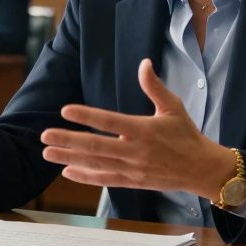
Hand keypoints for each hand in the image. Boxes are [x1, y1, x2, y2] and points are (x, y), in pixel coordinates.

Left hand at [40, 58, 235, 198]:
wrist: (201, 169)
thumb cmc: (186, 134)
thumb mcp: (174, 107)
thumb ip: (154, 87)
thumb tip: (144, 63)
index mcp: (144, 130)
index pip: (110, 122)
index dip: (87, 116)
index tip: (65, 110)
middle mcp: (135, 151)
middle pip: (95, 146)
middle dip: (67, 141)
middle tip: (44, 136)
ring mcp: (132, 169)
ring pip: (95, 164)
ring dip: (69, 159)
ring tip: (48, 153)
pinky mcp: (132, 182)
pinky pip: (104, 180)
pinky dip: (85, 177)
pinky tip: (67, 172)